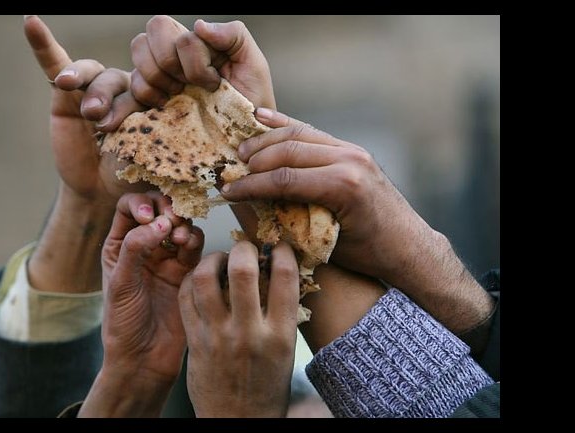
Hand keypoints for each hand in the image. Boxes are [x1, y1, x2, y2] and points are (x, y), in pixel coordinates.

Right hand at [24, 15, 144, 204]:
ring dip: (84, 83)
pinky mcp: (66, 92)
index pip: (150, 84)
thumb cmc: (134, 173)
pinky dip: (43, 44)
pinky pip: (55, 62)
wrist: (104, 190)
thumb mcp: (150, 154)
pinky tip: (30, 22)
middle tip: (103, 126)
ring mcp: (96, 86)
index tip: (139, 126)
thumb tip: (160, 114)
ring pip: (92, 73)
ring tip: (82, 107)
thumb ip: (152, 130)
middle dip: (109, 101)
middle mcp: (126, 85)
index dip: (142, 100)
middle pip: (118, 79)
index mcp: (155, 95)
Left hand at [79, 191, 203, 416]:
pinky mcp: (188, 271)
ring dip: (182, 225)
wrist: (145, 358)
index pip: (129, 207)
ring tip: (179, 239)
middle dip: (166, 208)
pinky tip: (189, 247)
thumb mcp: (121, 283)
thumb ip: (136, 249)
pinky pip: (195, 246)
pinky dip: (194, 240)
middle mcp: (143, 247)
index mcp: (119, 245)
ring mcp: (167, 258)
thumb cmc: (124, 324)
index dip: (141, 203)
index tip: (149, 217)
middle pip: (158, 209)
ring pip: (180, 225)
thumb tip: (159, 223)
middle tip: (171, 220)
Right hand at [130, 15, 275, 109]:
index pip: (174, 30)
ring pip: (138, 54)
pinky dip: (147, 96)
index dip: (193, 60)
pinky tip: (166, 106)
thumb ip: (233, 34)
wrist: (244, 138)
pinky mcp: (148, 99)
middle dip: (171, 63)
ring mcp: (159, 75)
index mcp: (196, 42)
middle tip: (190, 86)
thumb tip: (198, 26)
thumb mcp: (253, 64)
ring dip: (159, 79)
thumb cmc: (251, 101)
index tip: (214, 82)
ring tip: (179, 96)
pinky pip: (132, 88)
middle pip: (150, 33)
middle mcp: (174, 53)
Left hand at [178, 241, 298, 416]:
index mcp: (280, 334)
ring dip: (213, 259)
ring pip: (205, 279)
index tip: (277, 247)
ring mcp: (218, 336)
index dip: (282, 251)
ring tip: (219, 259)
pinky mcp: (194, 342)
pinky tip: (201, 278)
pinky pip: (186, 298)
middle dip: (244, 248)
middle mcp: (249, 333)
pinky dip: (192, 280)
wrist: (237, 421)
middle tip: (245, 248)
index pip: (286, 276)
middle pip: (243, 270)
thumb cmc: (266, 386)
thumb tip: (277, 272)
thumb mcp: (286, 351)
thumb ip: (281, 313)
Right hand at [221, 108, 493, 333]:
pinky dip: (286, 126)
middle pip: (287, 150)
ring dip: (266, 141)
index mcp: (343, 185)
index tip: (227, 192)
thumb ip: (291, 221)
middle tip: (230, 171)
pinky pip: (312, 133)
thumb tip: (250, 209)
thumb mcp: (326, 244)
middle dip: (254, 160)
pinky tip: (262, 119)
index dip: (250, 185)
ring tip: (241, 152)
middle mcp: (349, 160)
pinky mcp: (351, 149)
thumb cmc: (368, 254)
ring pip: (298, 134)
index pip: (284, 179)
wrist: (408, 246)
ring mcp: (352, 150)